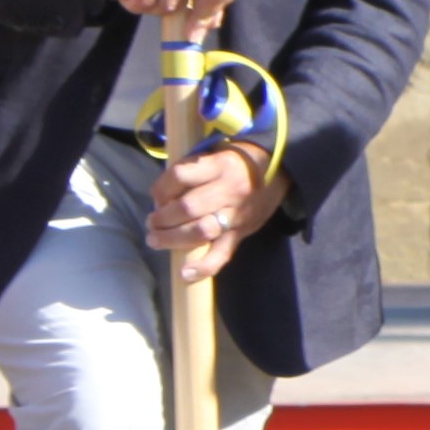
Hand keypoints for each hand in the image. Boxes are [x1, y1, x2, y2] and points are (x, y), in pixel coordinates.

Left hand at [145, 149, 282, 282]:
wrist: (278, 170)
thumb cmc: (236, 163)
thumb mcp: (215, 156)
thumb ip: (190, 173)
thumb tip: (161, 199)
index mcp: (220, 165)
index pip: (180, 176)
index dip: (161, 188)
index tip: (156, 195)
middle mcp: (230, 190)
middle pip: (188, 208)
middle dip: (162, 218)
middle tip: (151, 222)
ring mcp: (237, 214)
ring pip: (201, 231)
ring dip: (173, 238)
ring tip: (157, 239)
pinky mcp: (243, 232)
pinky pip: (223, 253)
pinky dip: (204, 266)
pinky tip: (186, 273)